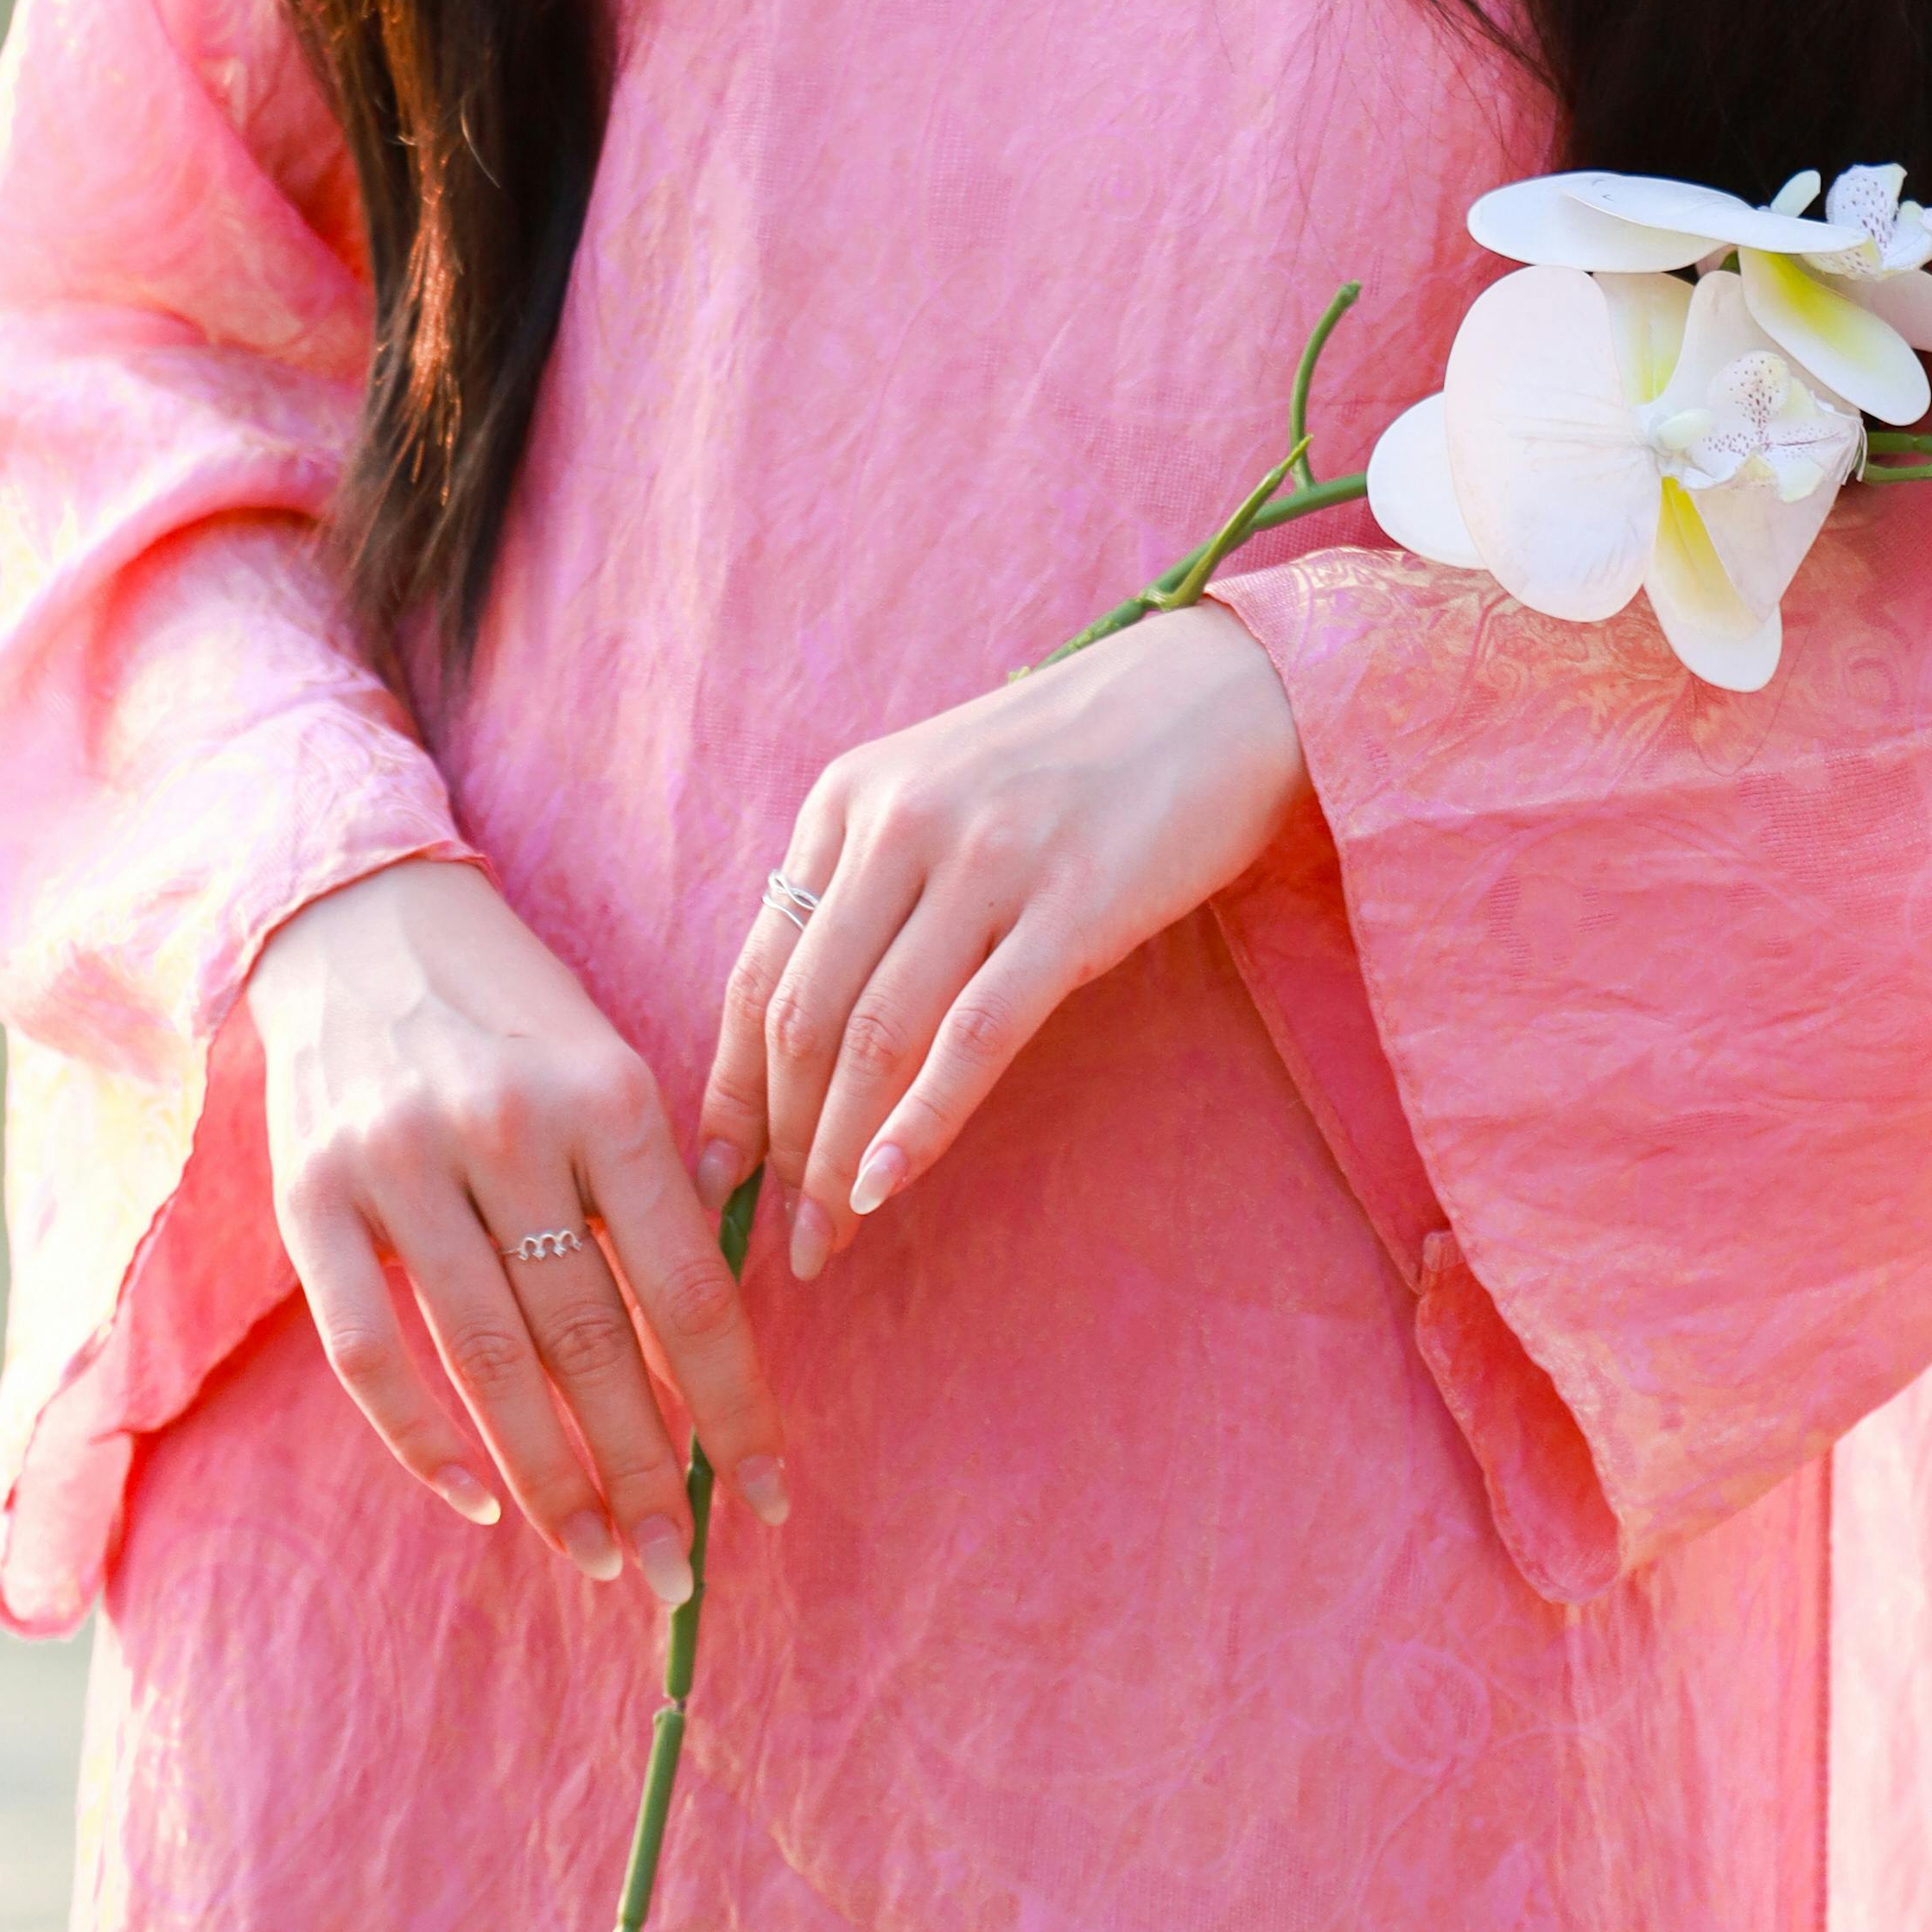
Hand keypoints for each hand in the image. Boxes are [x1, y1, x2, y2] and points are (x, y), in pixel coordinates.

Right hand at [246, 856, 785, 1601]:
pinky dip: (423, 1440)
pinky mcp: (311, 1197)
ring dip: (550, 1479)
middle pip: (590, 1340)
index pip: (688, 1286)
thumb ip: (650, 1193)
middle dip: (645, 1468)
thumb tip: (708, 1349)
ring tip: (601, 1556)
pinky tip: (476, 1501)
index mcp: (608, 1094)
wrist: (360, 919)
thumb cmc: (513, 1014)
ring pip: (490, 1361)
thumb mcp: (607, 1068)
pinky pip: (369, 1349)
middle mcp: (508, 1129)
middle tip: (679, 1564)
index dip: (732, 1403)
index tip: (764, 1496)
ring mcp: (401, 1164)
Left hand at [697, 606, 1309, 1282]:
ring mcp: (987, 860)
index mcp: (848, 797)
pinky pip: (974, 1035)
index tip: (712, 1179)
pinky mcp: (1073, 905)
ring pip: (875, 1036)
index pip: (759, 969)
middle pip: (804, 1016)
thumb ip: (869, 887)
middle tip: (778, 1237)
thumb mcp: (940, 793)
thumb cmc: (1075, 759)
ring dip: (836, 1157)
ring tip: (827, 1239)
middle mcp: (900, 822)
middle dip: (778, 1146)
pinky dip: (920, 1123)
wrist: (1219, 692)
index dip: (727, 1089)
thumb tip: (803, 1042)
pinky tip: (887, 1186)